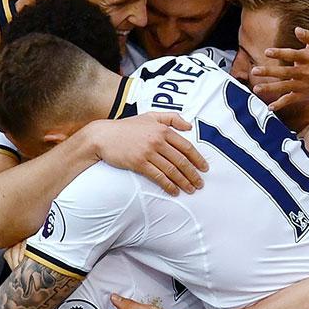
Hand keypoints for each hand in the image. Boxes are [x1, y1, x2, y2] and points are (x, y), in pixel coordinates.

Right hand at [83, 113, 205, 194]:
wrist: (103, 136)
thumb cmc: (126, 127)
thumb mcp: (149, 116)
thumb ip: (171, 118)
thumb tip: (189, 126)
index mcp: (163, 129)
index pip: (186, 146)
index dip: (198, 159)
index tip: (204, 168)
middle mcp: (157, 141)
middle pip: (181, 161)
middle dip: (193, 174)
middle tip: (200, 184)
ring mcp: (148, 152)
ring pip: (172, 170)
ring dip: (183, 182)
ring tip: (190, 190)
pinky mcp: (139, 163)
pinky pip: (158, 177)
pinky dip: (168, 185)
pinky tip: (174, 191)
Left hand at [253, 27, 308, 108]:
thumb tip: (296, 29)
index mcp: (308, 58)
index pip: (292, 55)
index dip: (279, 53)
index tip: (267, 52)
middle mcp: (304, 72)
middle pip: (285, 72)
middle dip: (269, 72)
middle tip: (254, 71)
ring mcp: (303, 85)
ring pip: (284, 87)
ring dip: (270, 88)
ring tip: (256, 88)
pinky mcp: (302, 95)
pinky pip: (290, 100)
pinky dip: (280, 104)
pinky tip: (270, 107)